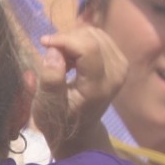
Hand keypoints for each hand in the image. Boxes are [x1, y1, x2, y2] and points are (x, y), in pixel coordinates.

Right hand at [34, 26, 125, 156]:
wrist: (81, 131)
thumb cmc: (59, 119)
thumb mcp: (46, 105)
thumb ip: (51, 79)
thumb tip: (54, 52)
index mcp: (98, 86)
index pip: (88, 47)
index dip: (64, 39)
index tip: (44, 43)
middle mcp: (116, 74)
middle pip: (91, 37)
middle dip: (67, 40)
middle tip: (52, 56)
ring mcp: (121, 66)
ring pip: (96, 34)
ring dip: (74, 40)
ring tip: (62, 59)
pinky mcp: (120, 62)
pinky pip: (100, 38)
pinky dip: (82, 42)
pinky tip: (72, 58)